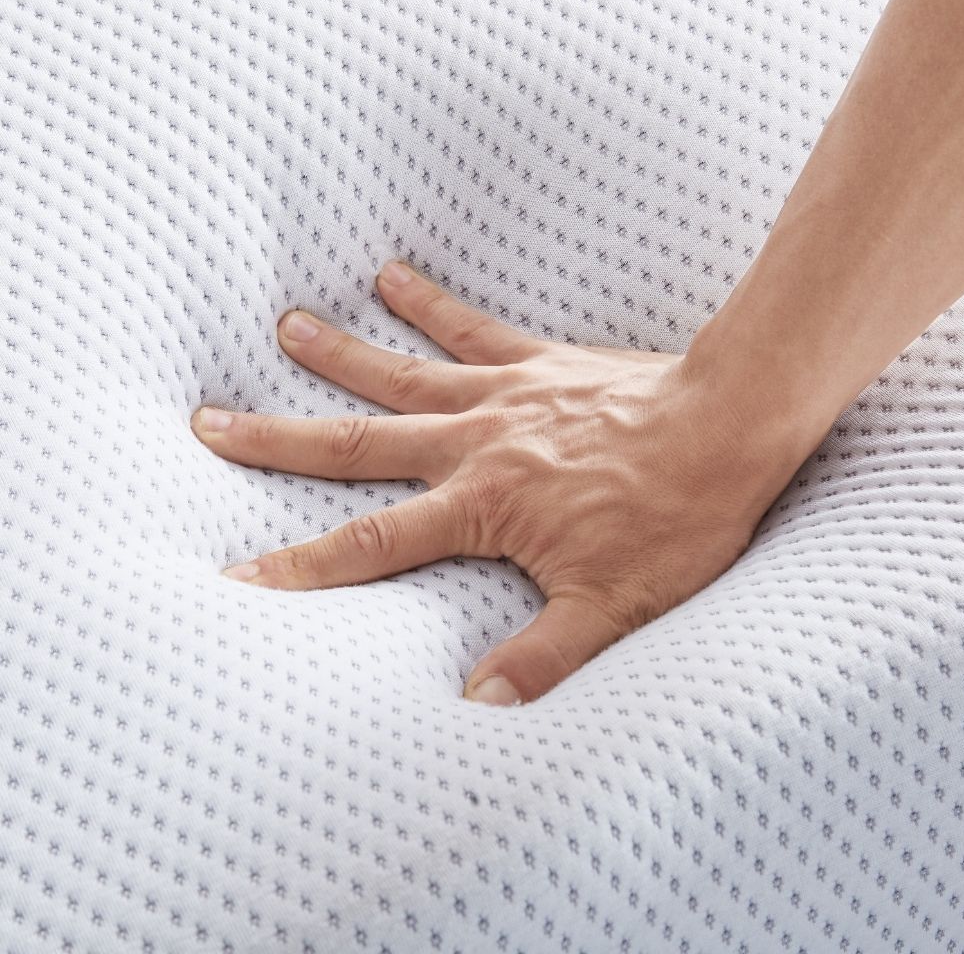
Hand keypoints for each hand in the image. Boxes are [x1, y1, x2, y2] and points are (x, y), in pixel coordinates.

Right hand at [190, 260, 811, 704]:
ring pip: (402, 374)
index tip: (233, 573)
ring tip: (286, 326)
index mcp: (482, 506)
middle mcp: (476, 443)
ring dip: (340, 354)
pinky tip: (391, 275)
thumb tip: (478, 711)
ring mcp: (504, 394)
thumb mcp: (614, 605)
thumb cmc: (677, 517)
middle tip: (210, 419)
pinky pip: (473, 328)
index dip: (297, 565)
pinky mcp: (539, 363)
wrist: (730, 424)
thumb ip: (542, 658)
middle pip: (356, 443)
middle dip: (278, 439)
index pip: (369, 544)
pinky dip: (429, 303)